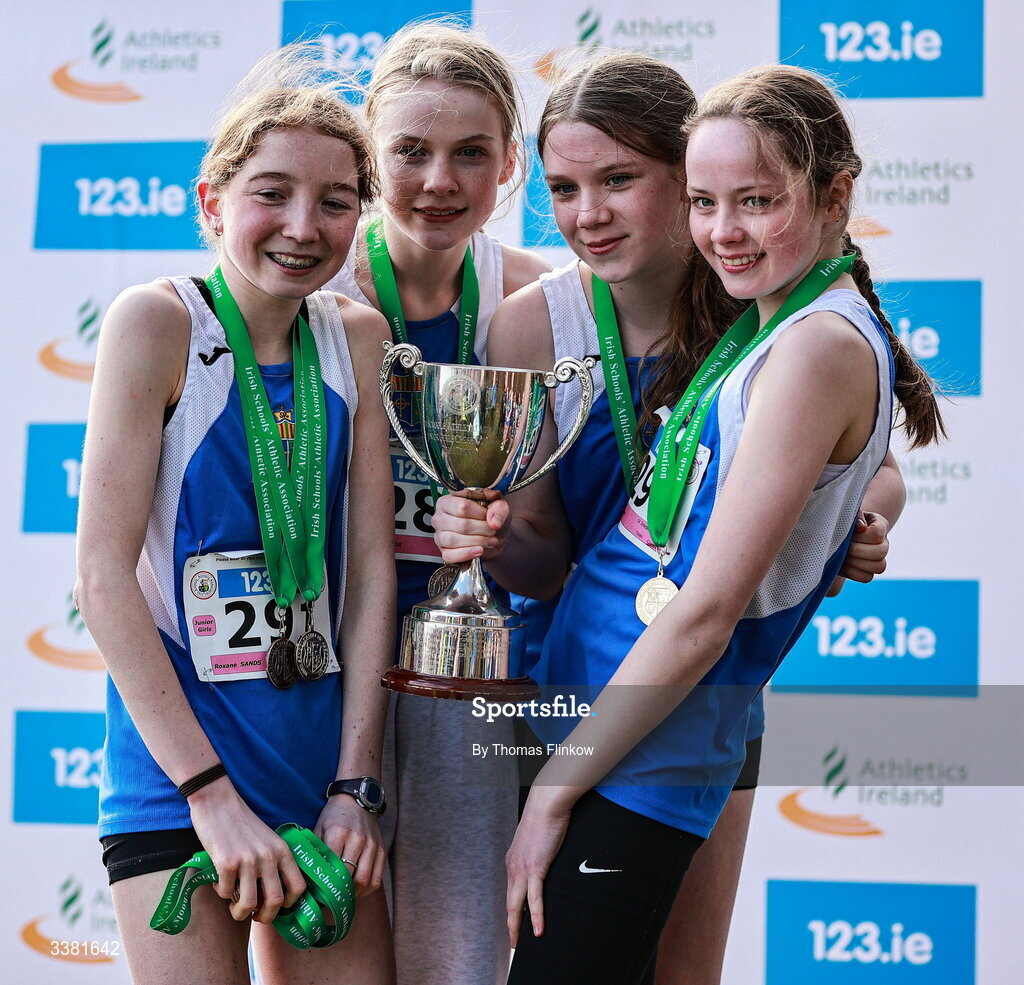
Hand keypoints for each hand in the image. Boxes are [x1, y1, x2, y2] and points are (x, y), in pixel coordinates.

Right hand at [187, 778, 305, 923]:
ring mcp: (248, 860)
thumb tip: (271, 896)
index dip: (288, 905)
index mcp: (282, 851)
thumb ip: (273, 861)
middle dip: (264, 917)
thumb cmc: (242, 824)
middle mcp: (269, 856)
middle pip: (275, 901)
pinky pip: (226, 893)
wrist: (218, 802)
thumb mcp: (267, 840)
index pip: (298, 887)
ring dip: (239, 912)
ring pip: (249, 904)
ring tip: (234, 906)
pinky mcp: (227, 862)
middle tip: (254, 915)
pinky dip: (222, 894)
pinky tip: (218, 884)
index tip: (274, 907)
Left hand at [315, 794, 386, 896]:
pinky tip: (357, 890)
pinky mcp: (382, 850)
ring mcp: (372, 845)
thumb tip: (303, 878)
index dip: (324, 886)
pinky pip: (377, 879)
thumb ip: (314, 851)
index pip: (332, 868)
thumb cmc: (334, 816)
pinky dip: (367, 889)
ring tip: (343, 897)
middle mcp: (357, 839)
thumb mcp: (319, 828)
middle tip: (328, 901)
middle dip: (338, 892)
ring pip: (365, 880)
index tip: (316, 897)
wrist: (357, 799)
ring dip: (353, 894)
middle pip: (349, 877)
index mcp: (338, 833)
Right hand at [432, 489, 509, 564]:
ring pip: (454, 540)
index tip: (489, 517)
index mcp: (448, 501)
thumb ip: (499, 508)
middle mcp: (440, 518)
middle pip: (460, 525)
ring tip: (491, 540)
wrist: (494, 536)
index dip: (480, 513)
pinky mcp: (444, 552)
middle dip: (482, 529)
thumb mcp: (498, 507)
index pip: (462, 506)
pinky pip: (450, 555)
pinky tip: (479, 551)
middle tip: (493, 531)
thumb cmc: (490, 518)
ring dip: (477, 541)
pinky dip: (467, 554)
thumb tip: (494, 521)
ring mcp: (440, 536)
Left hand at [505, 787, 572, 946]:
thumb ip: (536, 854)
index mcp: (512, 860)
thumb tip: (542, 861)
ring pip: (516, 904)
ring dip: (518, 927)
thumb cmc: (544, 818)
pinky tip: (538, 929)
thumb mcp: (536, 841)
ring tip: (519, 944)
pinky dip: (535, 915)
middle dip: (510, 926)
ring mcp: (522, 868)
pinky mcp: (535, 868)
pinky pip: (534, 898)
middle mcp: (513, 866)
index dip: (511, 910)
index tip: (513, 925)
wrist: (546, 804)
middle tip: (513, 945)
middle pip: (509, 903)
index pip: (510, 891)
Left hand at [827, 511, 889, 595]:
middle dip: (857, 550)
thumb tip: (861, 527)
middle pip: (881, 552)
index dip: (861, 536)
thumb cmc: (842, 522)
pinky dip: (852, 572)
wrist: (835, 535)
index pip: (877, 533)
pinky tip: (843, 564)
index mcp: (880, 525)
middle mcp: (883, 543)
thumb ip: (855, 516)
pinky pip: (866, 577)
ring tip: (843, 556)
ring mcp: (878, 559)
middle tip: (844, 547)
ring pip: (879, 567)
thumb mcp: (847, 514)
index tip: (849, 534)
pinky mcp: (868, 572)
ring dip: (856, 562)